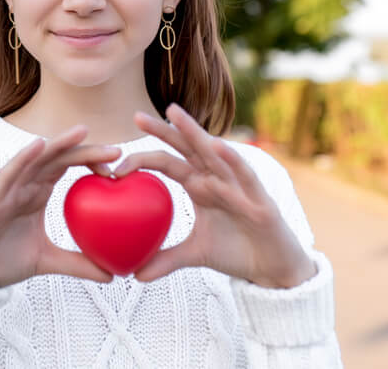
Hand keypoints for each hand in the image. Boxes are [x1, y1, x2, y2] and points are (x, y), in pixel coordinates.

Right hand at [0, 124, 121, 289]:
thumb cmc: (3, 262)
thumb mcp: (47, 261)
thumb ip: (77, 263)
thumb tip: (113, 275)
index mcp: (37, 193)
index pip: (67, 166)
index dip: (91, 160)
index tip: (119, 166)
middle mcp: (24, 184)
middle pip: (57, 157)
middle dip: (86, 149)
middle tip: (118, 149)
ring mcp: (7, 188)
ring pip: (35, 158)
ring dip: (59, 143)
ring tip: (83, 132)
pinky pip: (8, 172)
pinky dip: (23, 157)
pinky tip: (39, 145)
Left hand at [114, 104, 316, 288]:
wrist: (273, 268)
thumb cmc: (236, 251)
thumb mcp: (195, 255)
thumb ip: (166, 259)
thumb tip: (135, 275)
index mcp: (199, 185)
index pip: (166, 163)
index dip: (143, 158)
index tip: (114, 162)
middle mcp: (216, 178)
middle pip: (186, 148)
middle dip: (163, 130)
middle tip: (136, 116)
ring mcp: (237, 185)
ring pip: (213, 152)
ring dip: (194, 132)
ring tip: (173, 112)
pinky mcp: (259, 198)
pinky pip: (244, 175)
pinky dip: (232, 160)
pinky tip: (217, 145)